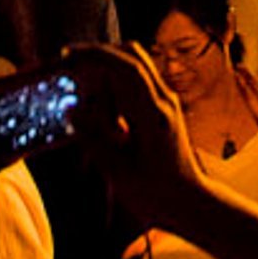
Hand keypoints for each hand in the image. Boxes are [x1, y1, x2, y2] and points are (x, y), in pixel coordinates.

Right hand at [68, 43, 199, 218]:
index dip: (97, 55)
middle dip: (99, 60)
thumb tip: (71, 109)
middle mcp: (165, 100)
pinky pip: (136, 86)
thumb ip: (93, 139)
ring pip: (132, 70)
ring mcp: (166, 101)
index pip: (127, 67)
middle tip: (73, 78)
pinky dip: (117, 95)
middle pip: (132, 57)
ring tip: (104, 127)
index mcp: (155, 114)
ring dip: (108, 86)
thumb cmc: (156, 195)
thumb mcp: (117, 173)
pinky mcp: (163, 108)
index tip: (68, 55)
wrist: (189, 203)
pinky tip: (111, 127)